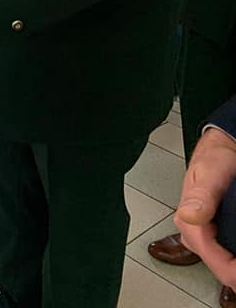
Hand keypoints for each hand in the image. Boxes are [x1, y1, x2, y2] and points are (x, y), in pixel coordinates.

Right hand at [174, 127, 235, 286]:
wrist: (220, 148)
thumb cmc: (215, 157)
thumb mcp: (211, 172)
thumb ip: (201, 195)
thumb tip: (190, 215)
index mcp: (188, 222)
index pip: (214, 260)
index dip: (234, 271)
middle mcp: (193, 231)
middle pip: (220, 266)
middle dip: (234, 268)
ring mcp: (202, 234)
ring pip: (222, 261)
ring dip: (234, 261)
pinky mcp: (211, 233)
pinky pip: (224, 253)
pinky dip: (233, 255)